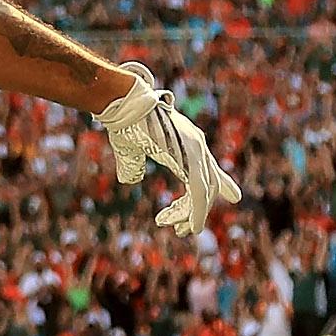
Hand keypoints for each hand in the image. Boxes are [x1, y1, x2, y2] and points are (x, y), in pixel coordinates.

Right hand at [93, 63, 241, 239]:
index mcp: (187, 142)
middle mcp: (197, 145)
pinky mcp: (191, 157)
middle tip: (188, 230)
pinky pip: (200, 191)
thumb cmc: (125, 122)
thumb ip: (133, 165)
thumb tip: (130, 179)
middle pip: (208, 184)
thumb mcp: (130, 150)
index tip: (204, 209)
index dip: (210, 191)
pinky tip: (192, 227)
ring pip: (205, 191)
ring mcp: (196, 150)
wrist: (126, 104)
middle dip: (198, 209)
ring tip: (186, 231)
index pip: (207, 171)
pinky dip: (197, 211)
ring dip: (195, 214)